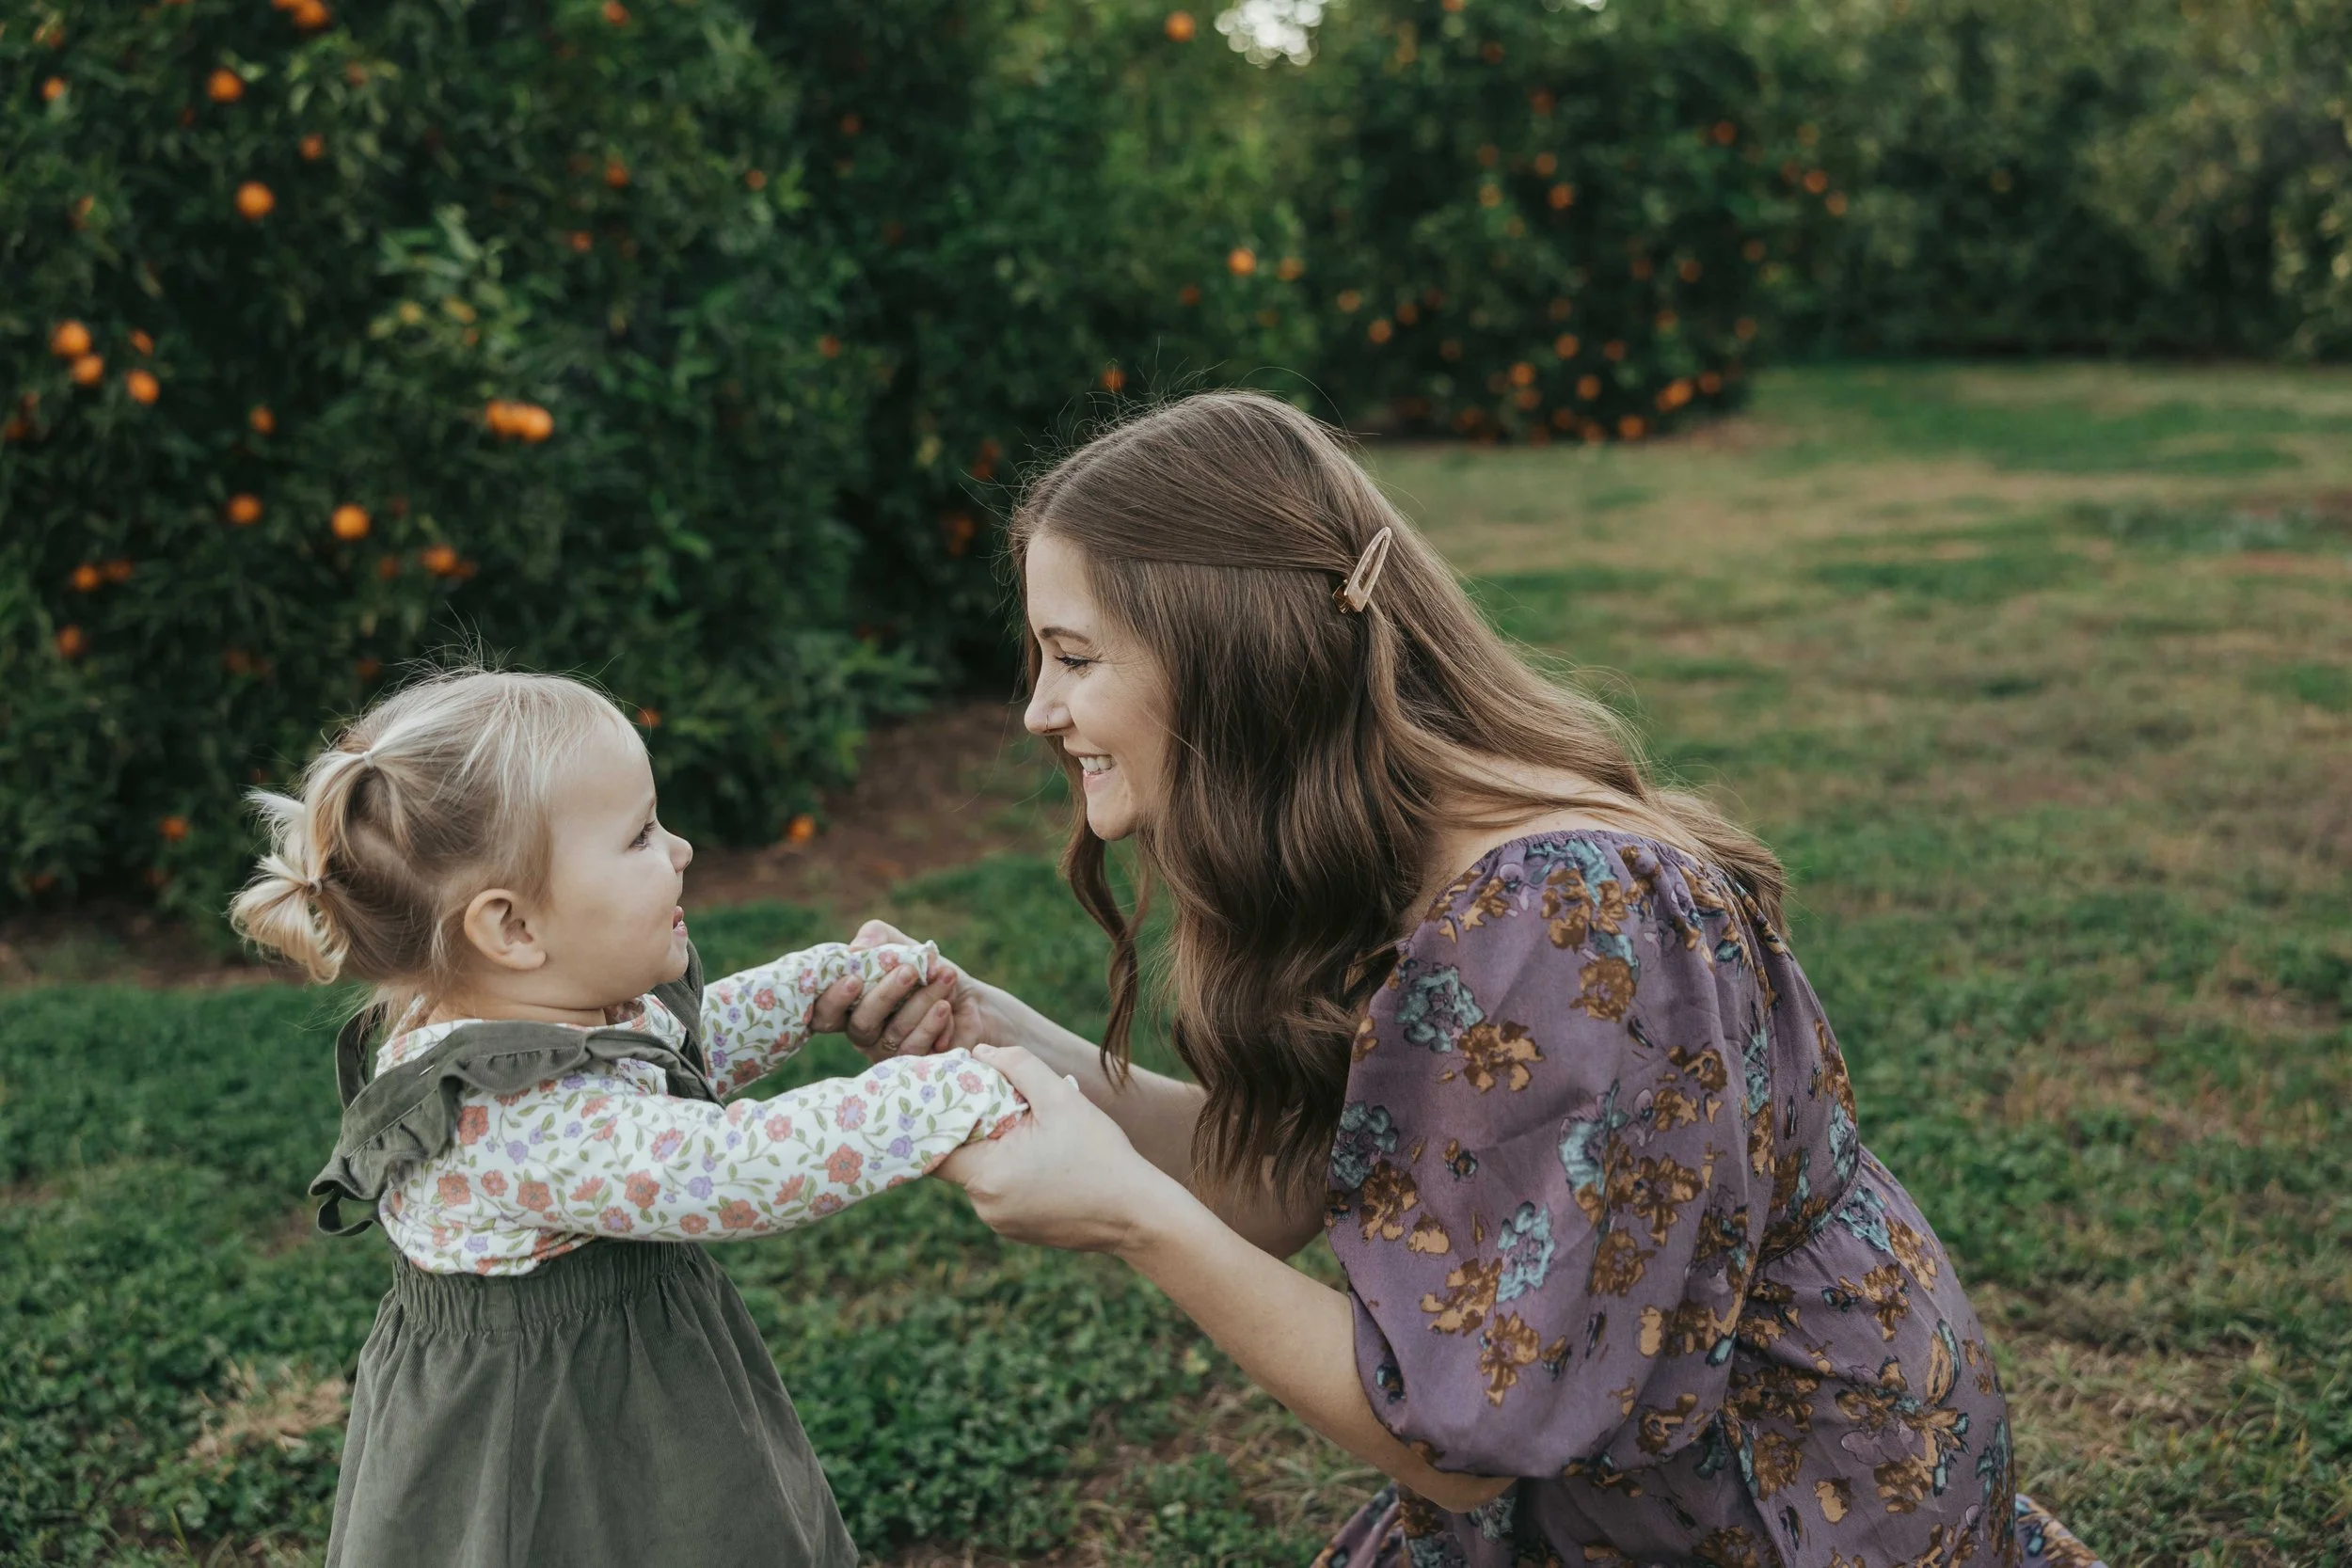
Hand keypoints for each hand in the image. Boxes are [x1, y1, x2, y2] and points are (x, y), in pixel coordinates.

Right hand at [831, 919, 963, 1061]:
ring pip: (894, 1033)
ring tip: (944, 977)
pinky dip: (933, 1023)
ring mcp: (886, 1051)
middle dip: (885, 995)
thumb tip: (855, 950)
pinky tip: (945, 1006)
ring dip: (921, 1001)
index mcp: (849, 1004)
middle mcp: (863, 1032)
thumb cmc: (924, 968)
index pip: (824, 1012)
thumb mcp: (901, 944)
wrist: (967, 994)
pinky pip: (916, 1048)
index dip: (833, 1000)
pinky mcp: (912, 1064)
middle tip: (909, 971)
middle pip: (861, 1024)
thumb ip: (876, 937)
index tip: (853, 979)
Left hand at [935, 1044, 1178, 1254]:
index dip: (936, 1119)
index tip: (950, 1095)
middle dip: (978, 1128)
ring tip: (1035, 1132)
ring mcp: (1002, 1223)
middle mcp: (986, 1206)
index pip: (935, 1147)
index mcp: (988, 1176)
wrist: (1138, 1214)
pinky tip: (1046, 1158)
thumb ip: (1017, 1066)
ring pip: (982, 1174)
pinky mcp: (1019, 1229)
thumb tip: (980, 1052)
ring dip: (998, 1149)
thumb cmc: (1101, 1155)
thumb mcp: (1061, 1098)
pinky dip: (1013, 1171)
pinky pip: (1002, 1192)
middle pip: (961, 1158)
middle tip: (1005, 1104)